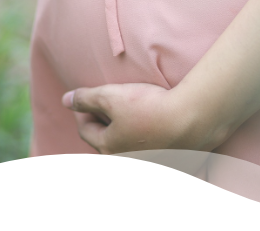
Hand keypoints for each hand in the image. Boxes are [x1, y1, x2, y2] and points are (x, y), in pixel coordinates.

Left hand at [62, 83, 228, 154]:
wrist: (194, 118)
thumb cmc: (150, 107)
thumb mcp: (111, 96)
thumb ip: (86, 98)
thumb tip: (66, 100)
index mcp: (109, 149)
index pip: (86, 130)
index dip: (84, 111)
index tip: (88, 98)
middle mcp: (127, 161)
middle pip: (107, 141)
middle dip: (104, 122)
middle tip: (109, 104)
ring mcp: (149, 163)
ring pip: (129, 145)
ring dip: (127, 130)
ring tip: (133, 111)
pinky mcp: (170, 160)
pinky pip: (151, 147)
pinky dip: (148, 136)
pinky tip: (156, 121)